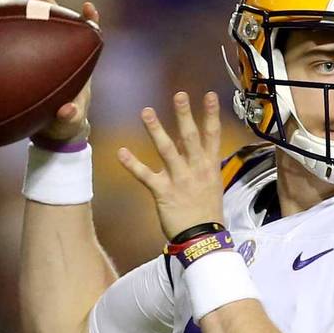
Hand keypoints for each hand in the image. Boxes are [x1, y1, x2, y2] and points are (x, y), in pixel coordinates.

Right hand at [30, 0, 98, 141]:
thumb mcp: (69, 124)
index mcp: (80, 68)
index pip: (88, 40)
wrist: (52, 131)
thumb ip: (70, 118)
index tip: (88, 7)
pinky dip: (13, 33)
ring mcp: (47, 59)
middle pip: (63, 27)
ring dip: (34, 14)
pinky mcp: (30, 64)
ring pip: (42, 31)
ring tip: (25, 0)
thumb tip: (67, 110)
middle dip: (55, 9)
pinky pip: (22, 45)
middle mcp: (65, 58)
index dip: (89, 22)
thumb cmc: (66, 125)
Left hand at [119, 91, 224, 239]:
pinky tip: (121, 152)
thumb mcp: (211, 184)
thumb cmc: (207, 212)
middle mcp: (195, 169)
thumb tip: (190, 146)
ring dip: (156, 130)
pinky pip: (145, 176)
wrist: (203, 237)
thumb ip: (201, 164)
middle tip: (179, 94)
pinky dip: (132, 164)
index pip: (212, 135)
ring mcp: (179, 179)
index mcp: (209, 166)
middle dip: (184, 115)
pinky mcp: (163, 192)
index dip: (211, 115)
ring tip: (146, 112)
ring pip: (166, 150)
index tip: (210, 95)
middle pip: (189, 137)